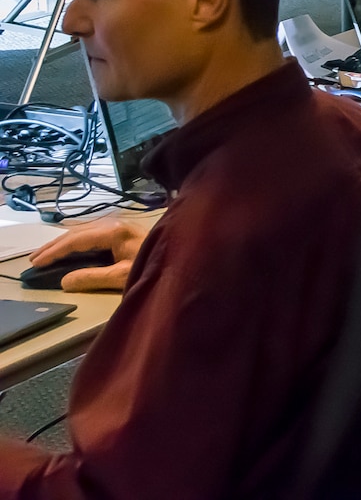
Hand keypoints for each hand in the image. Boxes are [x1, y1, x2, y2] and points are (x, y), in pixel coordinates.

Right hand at [29, 218, 149, 292]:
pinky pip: (93, 234)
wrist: (184, 256)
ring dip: (63, 243)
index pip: (76, 239)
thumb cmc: (157, 266)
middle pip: (77, 232)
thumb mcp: (122, 276)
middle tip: (33, 259)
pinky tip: (69, 249)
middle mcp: (115, 223)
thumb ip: (92, 277)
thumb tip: (64, 280)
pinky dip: (76, 242)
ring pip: (84, 231)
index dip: (54, 251)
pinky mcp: (124, 232)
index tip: (36, 263)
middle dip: (54, 246)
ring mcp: (120, 225)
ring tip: (45, 255)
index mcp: (114, 231)